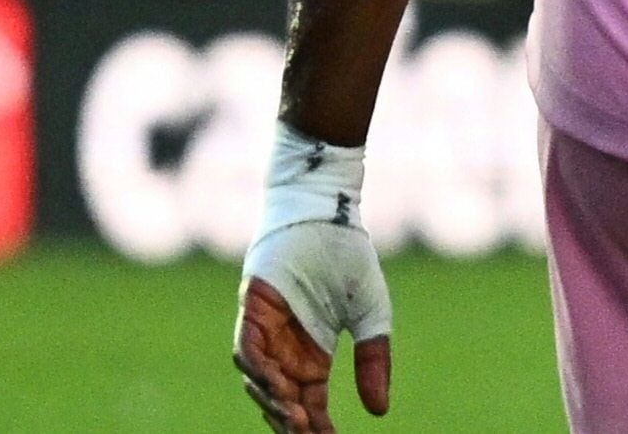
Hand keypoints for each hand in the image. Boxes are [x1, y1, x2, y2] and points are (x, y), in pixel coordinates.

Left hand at [235, 235, 389, 433]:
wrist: (331, 215)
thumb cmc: (349, 259)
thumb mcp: (371, 316)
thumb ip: (374, 360)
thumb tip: (378, 412)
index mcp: (312, 356)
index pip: (310, 405)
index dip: (317, 428)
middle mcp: (284, 351)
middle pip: (283, 402)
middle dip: (293, 423)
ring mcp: (266, 332)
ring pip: (262, 383)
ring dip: (275, 403)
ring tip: (294, 419)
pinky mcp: (253, 311)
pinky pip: (248, 350)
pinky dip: (259, 371)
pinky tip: (276, 386)